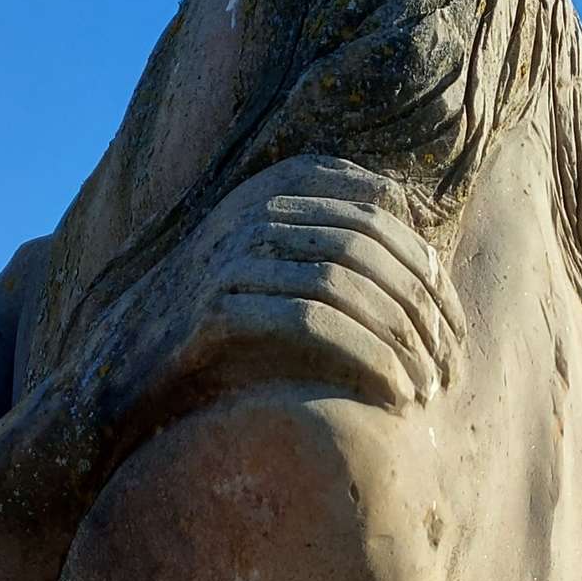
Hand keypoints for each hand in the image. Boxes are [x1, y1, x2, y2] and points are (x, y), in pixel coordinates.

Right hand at [155, 157, 464, 412]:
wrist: (125, 364)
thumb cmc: (220, 320)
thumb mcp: (281, 262)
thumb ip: (337, 230)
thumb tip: (416, 218)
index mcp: (277, 187)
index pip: (381, 215)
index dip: (429, 273)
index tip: (456, 331)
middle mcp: (254, 210)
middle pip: (367, 248)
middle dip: (420, 312)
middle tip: (449, 369)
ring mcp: (229, 255)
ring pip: (342, 283)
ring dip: (398, 341)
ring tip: (427, 390)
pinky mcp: (213, 308)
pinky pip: (308, 323)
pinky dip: (362, 357)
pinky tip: (391, 392)